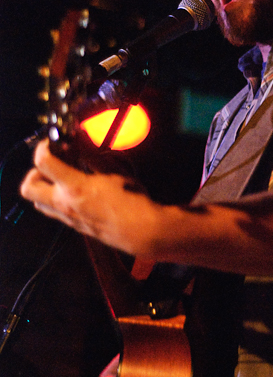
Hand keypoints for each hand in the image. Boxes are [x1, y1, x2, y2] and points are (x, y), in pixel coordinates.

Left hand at [20, 140, 158, 255]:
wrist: (140, 231)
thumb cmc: (132, 201)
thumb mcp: (114, 175)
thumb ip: (93, 164)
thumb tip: (82, 153)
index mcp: (74, 188)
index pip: (42, 163)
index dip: (42, 149)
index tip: (49, 144)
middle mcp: (64, 204)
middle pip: (27, 188)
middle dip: (33, 173)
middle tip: (49, 166)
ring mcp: (67, 217)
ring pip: (37, 203)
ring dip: (42, 189)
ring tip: (59, 180)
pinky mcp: (74, 226)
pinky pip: (54, 212)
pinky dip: (56, 199)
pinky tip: (74, 193)